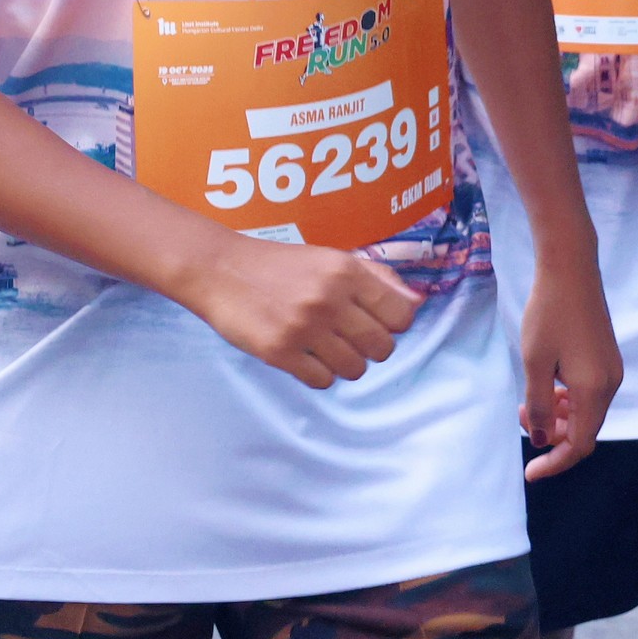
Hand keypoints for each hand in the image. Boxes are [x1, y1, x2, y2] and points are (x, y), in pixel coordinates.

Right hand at [174, 235, 419, 388]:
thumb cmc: (281, 265)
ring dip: (344, 363)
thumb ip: (376, 278)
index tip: (375, 323)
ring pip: (355, 370)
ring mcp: (305, 327)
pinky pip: (323, 381)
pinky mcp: (280, 351)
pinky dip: (318, 374)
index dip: (393, 325)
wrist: (220, 270)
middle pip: (383, 348)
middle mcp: (330, 298)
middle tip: (347, 338)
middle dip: (370, 349)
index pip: (401, 316)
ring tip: (324, 347)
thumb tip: (416, 303)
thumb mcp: (331, 258)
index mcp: (346, 271)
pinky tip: (304, 356)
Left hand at [517, 253, 620, 479]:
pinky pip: (589, 394)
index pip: (579, 445)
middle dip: (551, 435)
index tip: (529, 473)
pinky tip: (546, 385)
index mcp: (594, 390)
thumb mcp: (534, 363)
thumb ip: (536, 406)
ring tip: (527, 400)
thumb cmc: (549, 313)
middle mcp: (610, 384)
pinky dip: (566, 400)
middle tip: (520, 416)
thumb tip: (538, 438)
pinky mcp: (606, 358)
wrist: (571, 269)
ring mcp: (611, 370)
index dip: (555, 462)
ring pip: (586, 412)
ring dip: (557, 416)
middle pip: (584, 431)